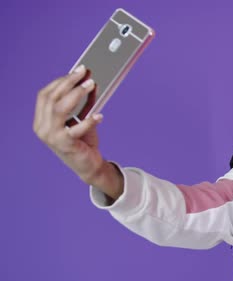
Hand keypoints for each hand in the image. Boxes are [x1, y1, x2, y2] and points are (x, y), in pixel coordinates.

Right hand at [33, 65, 122, 199]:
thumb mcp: (82, 118)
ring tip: (92, 85)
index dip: (61, 81)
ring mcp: (50, 137)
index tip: (77, 70)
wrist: (89, 166)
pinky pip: (75, 129)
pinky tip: (100, 115)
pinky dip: (88, 121)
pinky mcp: (64, 145)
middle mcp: (41, 127)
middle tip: (85, 72)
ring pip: (59, 109)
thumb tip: (91, 81)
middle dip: (69, 82)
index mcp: (41, 119)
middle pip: (51, 98)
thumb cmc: (83, 141)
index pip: (45, 94)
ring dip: (76, 94)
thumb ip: (84, 102)